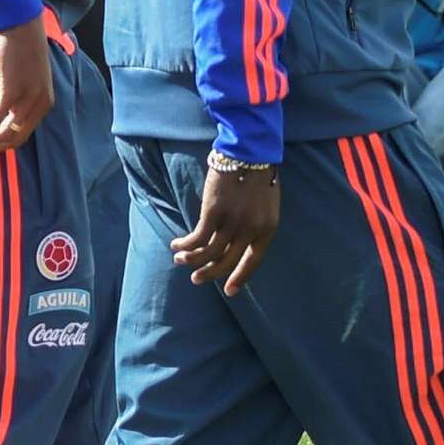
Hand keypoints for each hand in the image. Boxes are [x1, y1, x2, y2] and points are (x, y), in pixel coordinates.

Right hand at [0, 20, 53, 157]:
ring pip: (3, 133)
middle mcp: (40, 105)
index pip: (21, 136)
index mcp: (44, 104)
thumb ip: (10, 99)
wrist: (21, 25)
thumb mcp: (19, 80)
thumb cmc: (18, 49)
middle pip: (13, 140)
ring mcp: (27, 99)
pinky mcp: (13, 90)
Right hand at [171, 160, 280, 295]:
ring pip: (209, 252)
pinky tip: (176, 244)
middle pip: (228, 260)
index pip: (253, 261)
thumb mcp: (264, 204)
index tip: (229, 291)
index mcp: (267, 229)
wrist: (249, 153)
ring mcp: (233, 223)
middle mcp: (251, 230)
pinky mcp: (214, 213)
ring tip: (180, 260)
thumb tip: (236, 240)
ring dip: (192, 259)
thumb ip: (254, 224)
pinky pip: (197, 238)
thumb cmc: (257, 175)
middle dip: (210, 272)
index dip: (240, 277)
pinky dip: (185, 244)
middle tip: (196, 279)